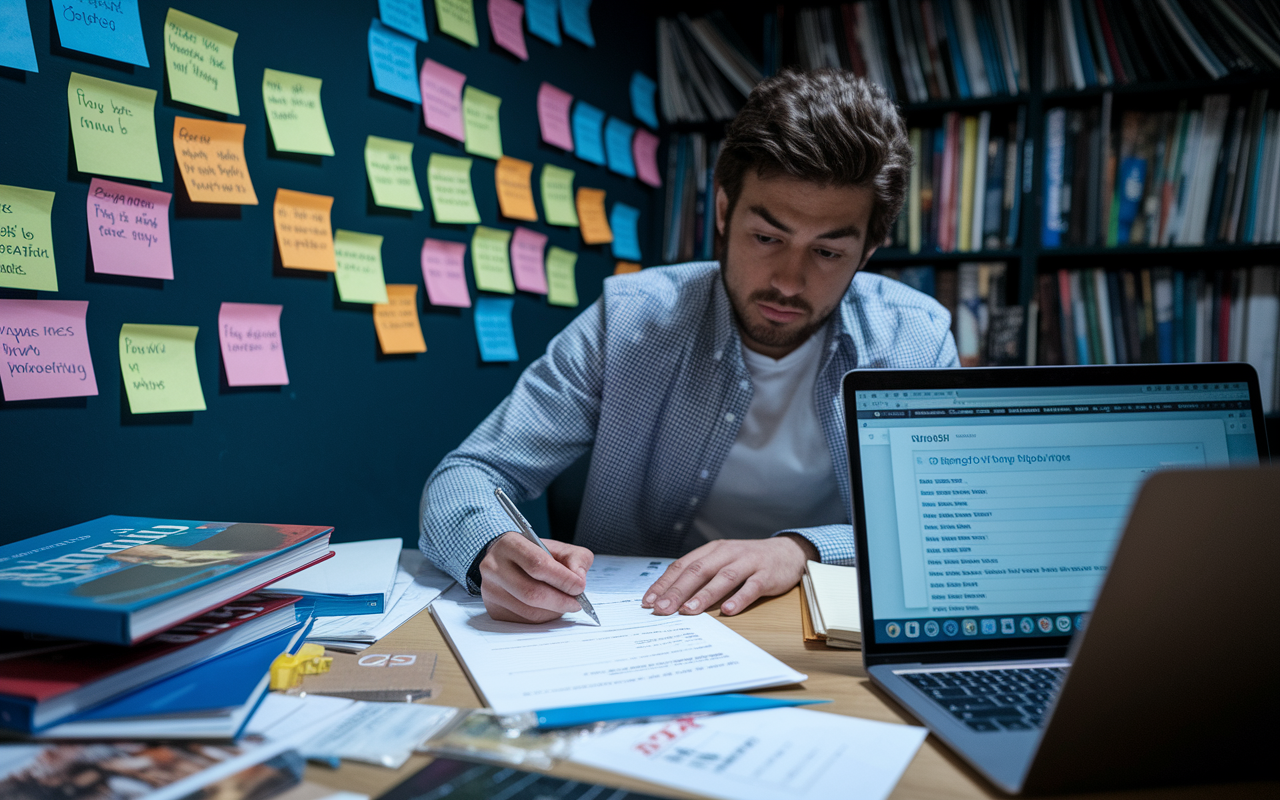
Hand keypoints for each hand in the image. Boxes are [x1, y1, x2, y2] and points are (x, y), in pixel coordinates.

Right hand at [479, 533, 594, 623]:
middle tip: (576, 603)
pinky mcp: (493, 610)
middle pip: (531, 593)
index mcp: (510, 545)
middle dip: (560, 601)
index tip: (579, 587)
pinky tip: (548, 609)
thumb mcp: (557, 547)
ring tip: (563, 604)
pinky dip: (543, 618)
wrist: (503, 559)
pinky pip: (524, 621)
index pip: (537, 564)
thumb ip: (575, 558)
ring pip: (529, 612)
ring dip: (553, 612)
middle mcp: (494, 567)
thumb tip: (578, 580)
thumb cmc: (532, 553)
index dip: (562, 579)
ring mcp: (490, 591)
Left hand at [642, 534, 818, 616]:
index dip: (664, 583)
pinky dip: (739, 598)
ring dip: (704, 595)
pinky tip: (728, 610)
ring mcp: (748, 563)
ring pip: (723, 578)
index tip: (648, 602)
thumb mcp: (722, 562)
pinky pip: (752, 587)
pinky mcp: (766, 574)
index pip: (682, 565)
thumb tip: (670, 597)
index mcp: (712, 550)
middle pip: (698, 571)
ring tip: (689, 611)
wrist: (788, 552)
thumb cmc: (748, 561)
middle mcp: (727, 553)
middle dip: (678, 591)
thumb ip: (701, 575)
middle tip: (662, 609)